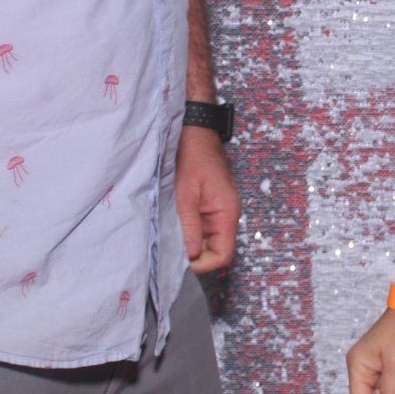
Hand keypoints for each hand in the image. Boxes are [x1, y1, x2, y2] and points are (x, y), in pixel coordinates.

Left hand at [175, 124, 239, 273]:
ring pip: (206, 239)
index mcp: (226, 213)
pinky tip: (172, 226)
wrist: (195, 130)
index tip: (179, 262)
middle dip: (193, 255)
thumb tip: (190, 256)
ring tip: (167, 239)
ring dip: (188, 242)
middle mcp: (226, 215)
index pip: (223, 254)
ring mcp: (218, 210)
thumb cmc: (191, 157)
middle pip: (215, 249)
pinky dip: (187, 230)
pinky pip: (201, 227)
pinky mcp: (209, 204)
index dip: (203, 264)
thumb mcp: (185, 193)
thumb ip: (189, 224)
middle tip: (168, 251)